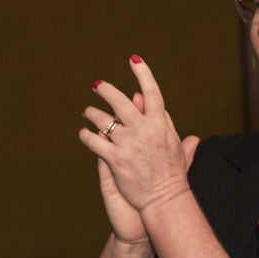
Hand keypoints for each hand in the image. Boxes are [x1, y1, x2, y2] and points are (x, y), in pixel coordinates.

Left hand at [79, 55, 197, 218]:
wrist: (164, 199)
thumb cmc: (172, 174)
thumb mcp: (176, 146)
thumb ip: (169, 126)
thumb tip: (166, 111)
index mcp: (160, 124)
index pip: (151, 92)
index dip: (143, 73)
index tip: (134, 58)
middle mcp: (144, 130)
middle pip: (121, 101)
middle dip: (106, 89)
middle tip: (96, 85)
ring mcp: (129, 144)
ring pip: (104, 120)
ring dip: (92, 113)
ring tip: (86, 110)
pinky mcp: (116, 159)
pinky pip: (95, 141)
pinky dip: (86, 135)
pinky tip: (82, 133)